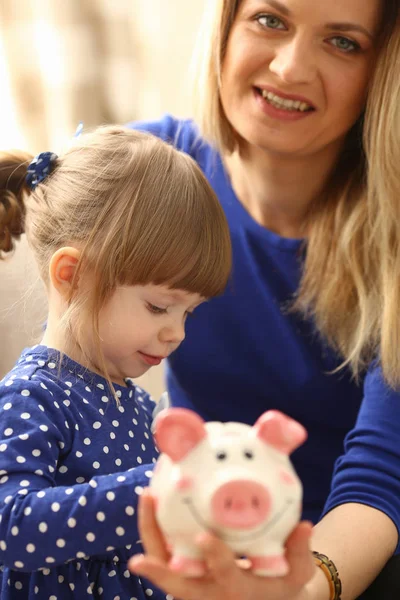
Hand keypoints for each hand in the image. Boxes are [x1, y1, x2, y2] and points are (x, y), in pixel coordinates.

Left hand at [128, 488, 314, 599]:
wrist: (265, 595)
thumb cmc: (281, 584)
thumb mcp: (297, 574)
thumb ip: (299, 553)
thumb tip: (305, 526)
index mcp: (238, 591)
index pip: (225, 577)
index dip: (215, 558)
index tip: (204, 537)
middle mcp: (210, 591)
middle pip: (178, 586)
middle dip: (158, 572)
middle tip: (137, 559)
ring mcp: (194, 580)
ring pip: (164, 565)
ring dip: (150, 535)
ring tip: (146, 497)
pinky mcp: (185, 566)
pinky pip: (164, 549)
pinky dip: (155, 527)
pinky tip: (152, 497)